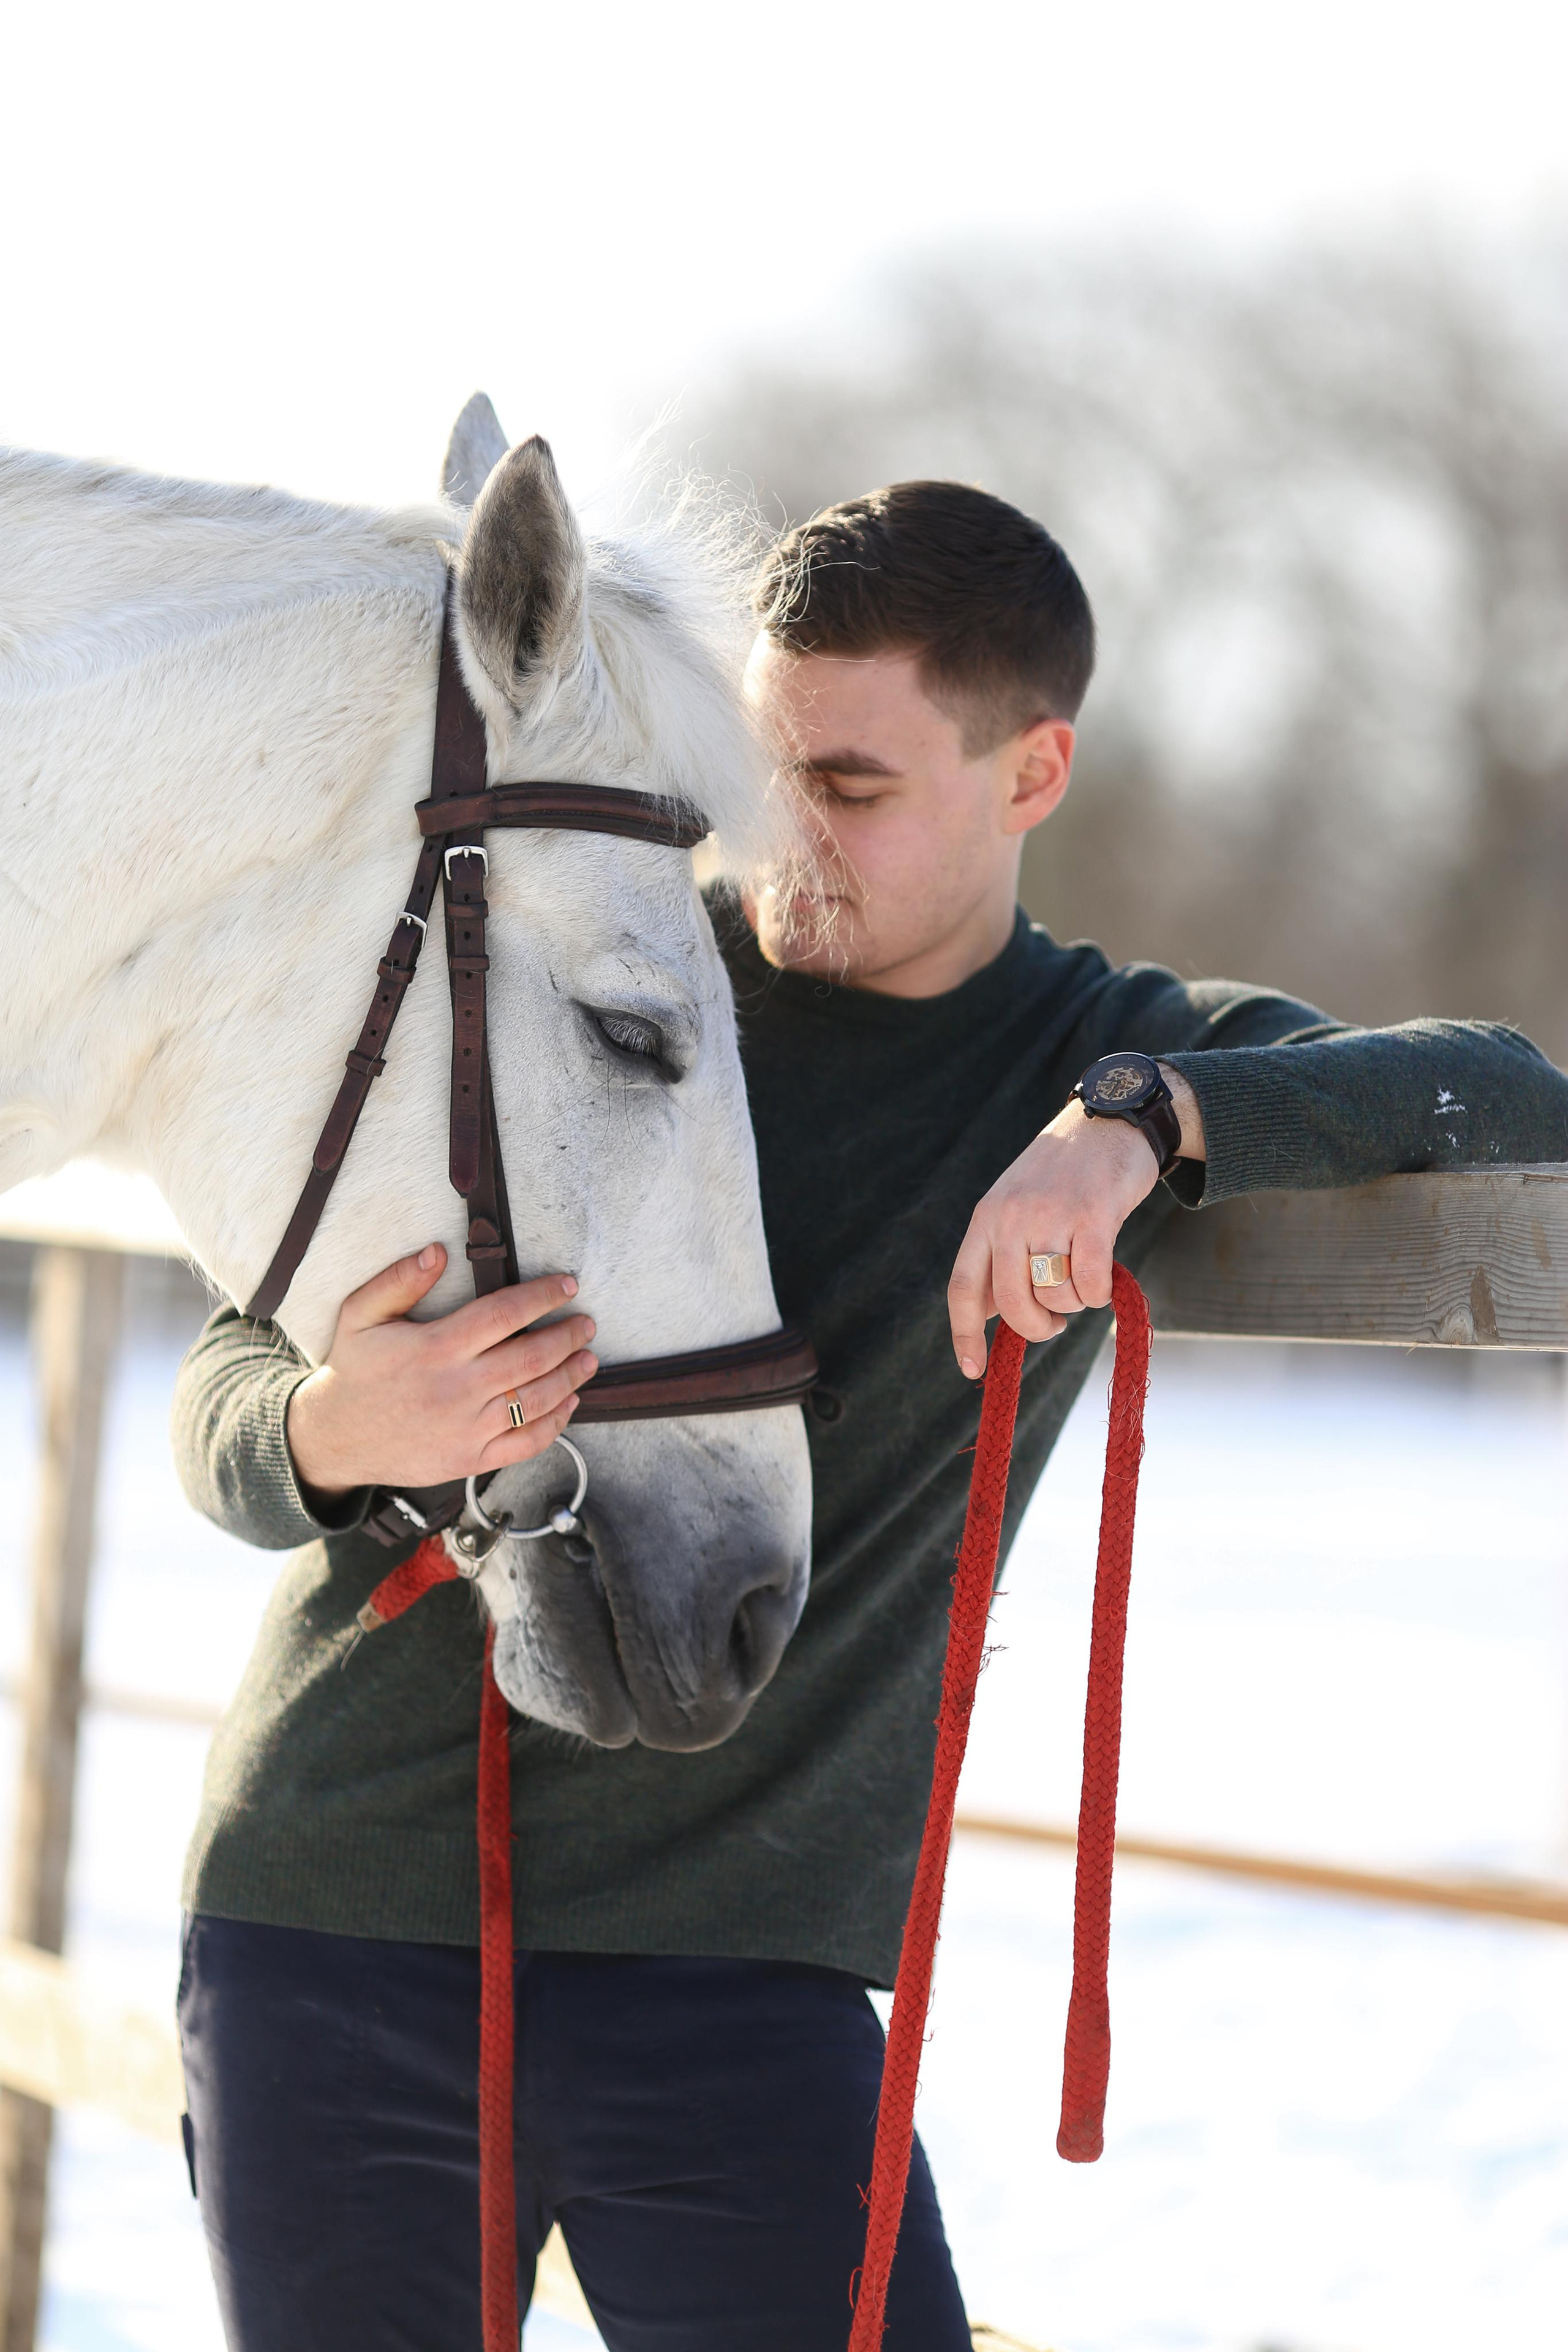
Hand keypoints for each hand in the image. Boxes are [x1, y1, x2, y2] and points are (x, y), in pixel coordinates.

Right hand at [286, 1245, 597, 1499]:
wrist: (334, 1437)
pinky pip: (525, 1444)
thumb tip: (438, 1251)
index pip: (503, 1315)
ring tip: (588, 1359)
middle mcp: (456, 1390)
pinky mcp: (469, 1460)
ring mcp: (465, 1430)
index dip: (541, 1297)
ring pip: (535, 1401)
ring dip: (570, 1378)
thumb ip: (398, 1280)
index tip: (567, 1286)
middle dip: (567, 1338)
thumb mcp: (360, 1315)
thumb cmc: (354, 1369)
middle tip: (587, 1324)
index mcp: (434, 1349)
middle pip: (530, 1359)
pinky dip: (555, 1425)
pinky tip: (569, 1404)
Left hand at [947, 1065, 1201, 1376]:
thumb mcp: (1016, 1205)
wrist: (1109, 1120)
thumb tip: (988, 1313)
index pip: (962, 1287)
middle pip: (1010, 1302)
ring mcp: (1051, 1214)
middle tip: (1054, 1323)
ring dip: (1073, 1304)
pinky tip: (1104, 1280)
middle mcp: (1011, 1216)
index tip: (971, 1370)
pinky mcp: (1093, 1214)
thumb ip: (1001, 1254)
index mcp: (986, 1218)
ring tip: (1083, 1279)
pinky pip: (1089, 1282)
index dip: (964, 1335)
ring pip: (1052, 1295)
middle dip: (1035, 1327)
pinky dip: (1098, 1294)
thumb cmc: (1066, 1174)